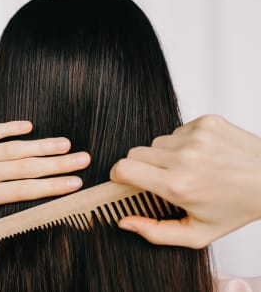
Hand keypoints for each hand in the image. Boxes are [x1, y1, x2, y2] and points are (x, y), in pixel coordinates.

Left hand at [0, 121, 90, 214]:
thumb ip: (6, 202)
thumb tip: (43, 196)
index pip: (25, 191)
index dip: (53, 187)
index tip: (77, 183)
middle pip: (25, 168)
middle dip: (58, 164)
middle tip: (83, 159)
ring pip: (14, 148)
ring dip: (42, 145)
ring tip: (66, 144)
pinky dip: (13, 127)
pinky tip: (31, 127)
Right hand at [110, 115, 260, 247]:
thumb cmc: (237, 207)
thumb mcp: (197, 233)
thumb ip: (156, 232)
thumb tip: (125, 222)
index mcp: (178, 186)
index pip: (124, 168)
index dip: (118, 174)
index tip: (124, 180)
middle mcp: (184, 157)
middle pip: (135, 153)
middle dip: (141, 166)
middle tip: (161, 178)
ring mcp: (195, 136)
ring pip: (156, 142)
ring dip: (164, 155)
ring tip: (188, 168)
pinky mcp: (205, 122)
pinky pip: (176, 131)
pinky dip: (183, 143)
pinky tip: (201, 155)